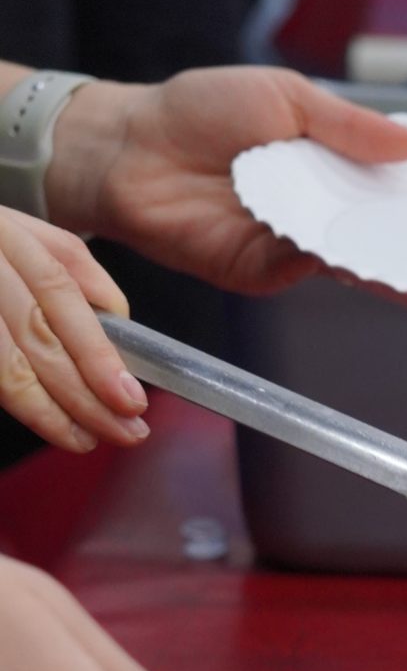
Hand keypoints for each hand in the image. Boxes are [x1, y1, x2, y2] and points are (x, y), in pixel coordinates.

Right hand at [0, 211, 146, 451]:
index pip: (60, 297)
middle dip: (86, 395)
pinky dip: (21, 403)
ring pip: (7, 368)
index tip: (130, 398)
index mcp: (7, 235)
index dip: (97, 353)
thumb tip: (119, 320)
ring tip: (87, 438)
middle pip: (37, 338)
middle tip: (125, 431)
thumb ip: (75, 269)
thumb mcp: (25, 233)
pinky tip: (50, 422)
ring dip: (52, 413)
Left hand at [46, 66, 406, 296]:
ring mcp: (287, 244)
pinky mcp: (260, 271)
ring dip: (374, 244)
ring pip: (346, 252)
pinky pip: (304, 269)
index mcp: (324, 165)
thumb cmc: (197, 111)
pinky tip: (348, 242)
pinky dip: (325, 258)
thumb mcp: (285, 97)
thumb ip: (348, 124)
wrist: (128, 146)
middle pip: (374, 227)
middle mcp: (312, 210)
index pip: (384, 185)